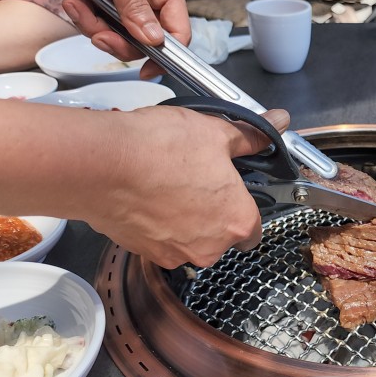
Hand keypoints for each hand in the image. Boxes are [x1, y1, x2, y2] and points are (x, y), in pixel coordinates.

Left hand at [59, 0, 188, 78]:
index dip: (166, 54)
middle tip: (97, 32)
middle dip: (117, 39)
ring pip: (119, 34)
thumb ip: (132, 4)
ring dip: (94, 25)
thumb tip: (152, 38)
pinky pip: (101, 22)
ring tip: (78, 4)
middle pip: (144, 39)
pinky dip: (84, 16)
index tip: (148, 70)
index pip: (178, 30)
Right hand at [86, 108, 289, 267]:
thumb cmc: (158, 150)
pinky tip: (148, 194)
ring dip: (184, 216)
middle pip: (221, 234)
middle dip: (212, 211)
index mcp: (236, 221)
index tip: (231, 190)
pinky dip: (157, 221)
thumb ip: (249, 136)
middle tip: (197, 178)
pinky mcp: (144, 252)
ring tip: (169, 182)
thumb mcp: (215, 132)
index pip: (254, 227)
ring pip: (190, 238)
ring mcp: (175, 253)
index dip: (243, 205)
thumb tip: (275, 123)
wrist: (100, 164)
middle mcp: (210, 247)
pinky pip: (160, 239)